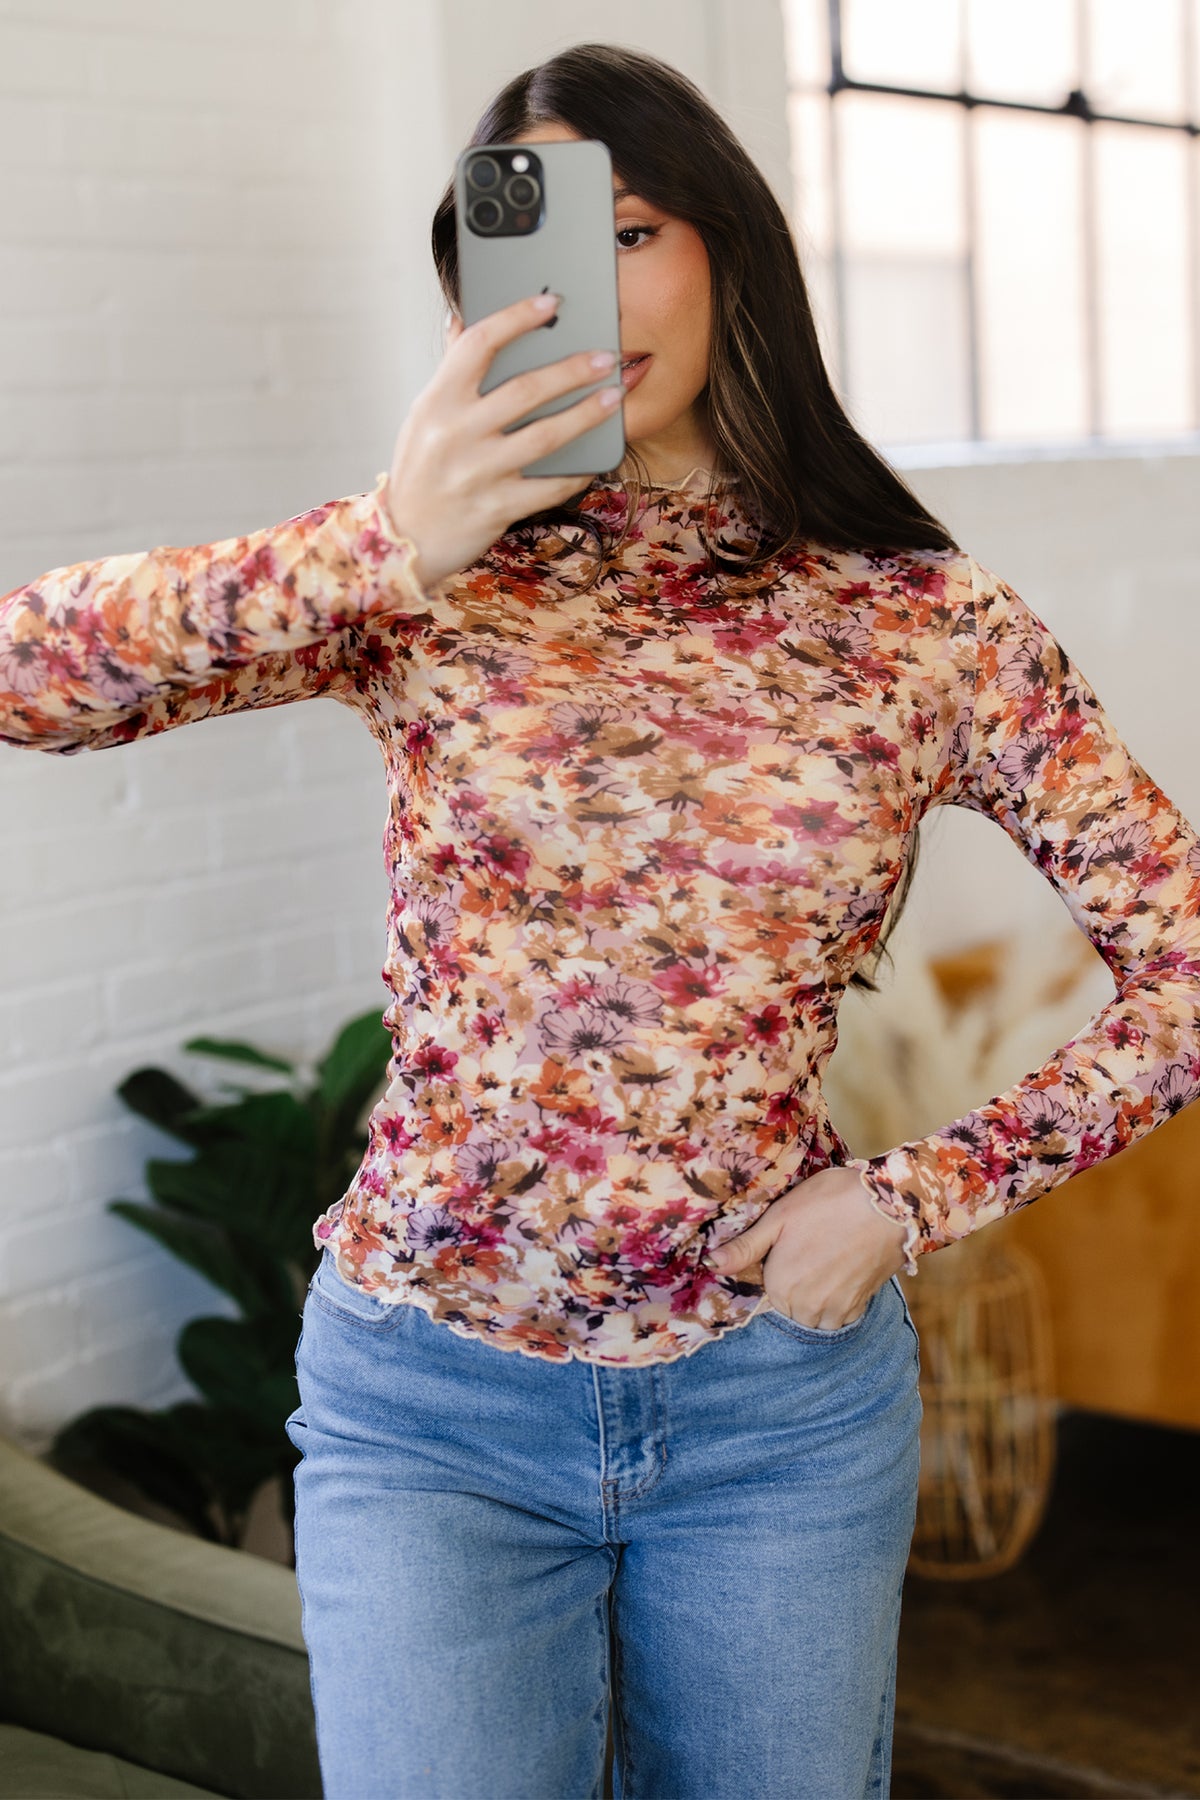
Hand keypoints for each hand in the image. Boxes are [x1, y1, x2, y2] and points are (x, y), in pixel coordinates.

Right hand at [384, 292, 622, 590]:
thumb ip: (449, 372)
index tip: (551, 303)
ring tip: (615, 396)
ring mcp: (477, 472)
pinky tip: (597, 459)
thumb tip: (462, 320)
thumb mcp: (423, 416)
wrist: (405, 539)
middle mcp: (456, 433)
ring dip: (587, 414)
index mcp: (438, 401)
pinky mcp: (496, 507)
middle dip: (573, 369)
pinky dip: (576, 472)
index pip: (478, 344)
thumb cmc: (419, 471)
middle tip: (607, 356)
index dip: (516, 318)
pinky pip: (548, 487)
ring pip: (545, 436)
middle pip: (524, 389)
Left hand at [704, 1168, 910, 1329]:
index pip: (765, 1290)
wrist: (888, 1205)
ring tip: (825, 1260)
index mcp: (779, 1285)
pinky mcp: (859, 1308)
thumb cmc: (830, 1202)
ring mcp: (834, 1311)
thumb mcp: (779, 1217)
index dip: (775, 1266)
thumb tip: (709, 1264)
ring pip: (812, 1315)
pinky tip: (841, 1272)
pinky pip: (837, 1317)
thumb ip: (745, 1247)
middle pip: (788, 1305)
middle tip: (810, 1250)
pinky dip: (836, 1302)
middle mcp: (804, 1306)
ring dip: (814, 1298)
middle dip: (794, 1285)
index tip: (790, 1246)